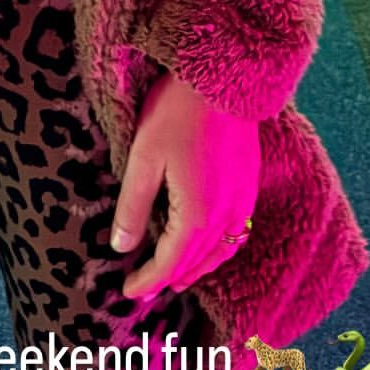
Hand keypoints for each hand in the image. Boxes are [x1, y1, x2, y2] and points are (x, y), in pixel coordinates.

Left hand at [110, 70, 259, 299]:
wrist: (224, 77)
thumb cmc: (177, 112)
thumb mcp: (143, 158)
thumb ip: (132, 206)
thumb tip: (120, 248)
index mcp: (197, 215)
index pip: (169, 263)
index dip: (147, 280)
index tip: (127, 292)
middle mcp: (226, 217)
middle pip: (196, 262)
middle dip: (169, 279)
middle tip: (145, 289)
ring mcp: (242, 202)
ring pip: (221, 253)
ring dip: (197, 269)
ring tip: (176, 277)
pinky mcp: (248, 185)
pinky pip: (236, 234)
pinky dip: (219, 251)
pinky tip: (209, 245)